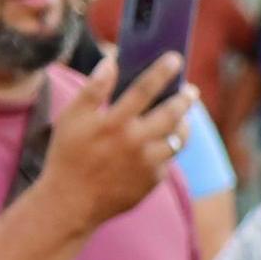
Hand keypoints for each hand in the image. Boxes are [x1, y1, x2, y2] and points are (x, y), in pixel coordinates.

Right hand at [29, 51, 192, 228]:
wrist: (72, 201)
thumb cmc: (69, 155)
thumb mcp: (71, 119)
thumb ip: (92, 89)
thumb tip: (111, 61)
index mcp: (113, 123)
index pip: (144, 89)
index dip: (161, 72)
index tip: (175, 58)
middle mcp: (135, 142)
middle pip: (171, 113)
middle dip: (185, 99)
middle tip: (191, 90)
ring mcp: (148, 162)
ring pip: (179, 137)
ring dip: (185, 123)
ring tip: (184, 115)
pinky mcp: (155, 179)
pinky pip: (170, 158)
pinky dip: (170, 146)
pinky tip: (167, 140)